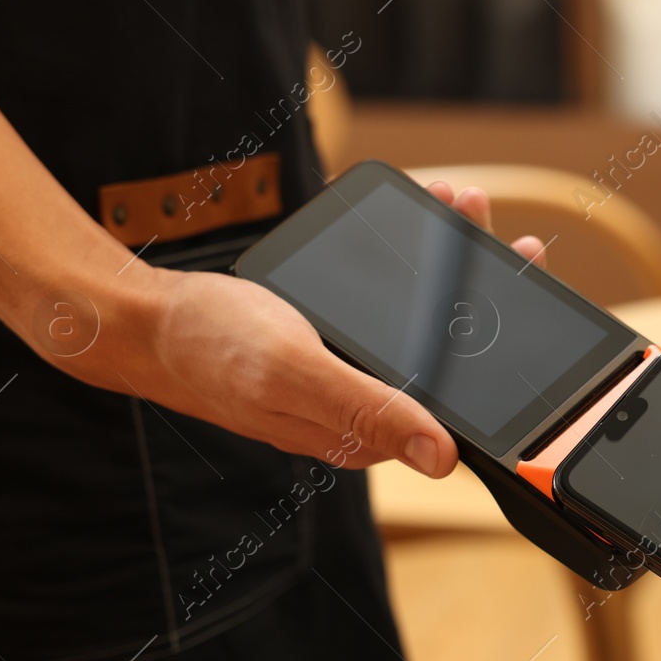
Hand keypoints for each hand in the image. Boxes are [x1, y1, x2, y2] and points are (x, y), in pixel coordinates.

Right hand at [58, 183, 547, 473]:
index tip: (518, 266)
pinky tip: (411, 227)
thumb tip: (443, 458)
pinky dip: (404, 266)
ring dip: (444, 261)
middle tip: (484, 217)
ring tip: (453, 201)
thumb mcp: (294, 370)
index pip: (459, 397)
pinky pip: (383, 309)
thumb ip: (369, 409)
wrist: (143, 323)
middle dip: (477, 279)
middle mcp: (368, 409)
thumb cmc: (211, 347)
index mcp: (368, 432)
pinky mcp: (330, 349)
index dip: (497, 335)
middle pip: (447, 352)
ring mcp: (350, 377)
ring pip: (419, 323)